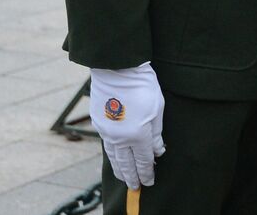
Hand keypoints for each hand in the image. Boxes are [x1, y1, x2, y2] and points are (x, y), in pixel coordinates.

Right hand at [89, 62, 165, 188]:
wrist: (117, 70)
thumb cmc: (143, 86)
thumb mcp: (157, 108)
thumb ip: (156, 133)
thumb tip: (158, 150)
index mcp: (138, 135)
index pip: (144, 160)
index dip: (147, 172)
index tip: (150, 181)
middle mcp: (120, 138)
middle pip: (126, 163)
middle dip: (133, 176)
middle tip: (136, 187)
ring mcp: (107, 131)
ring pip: (114, 156)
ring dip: (120, 169)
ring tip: (125, 178)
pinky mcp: (99, 123)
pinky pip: (107, 144)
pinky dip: (112, 155)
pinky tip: (115, 158)